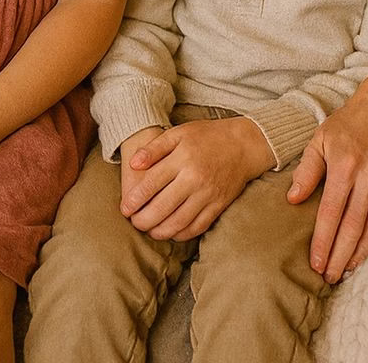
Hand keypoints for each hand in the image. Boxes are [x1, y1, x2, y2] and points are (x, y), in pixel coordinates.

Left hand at [120, 117, 273, 241]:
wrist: (242, 145)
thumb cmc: (206, 136)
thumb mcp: (179, 133)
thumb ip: (154, 148)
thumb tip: (133, 164)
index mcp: (182, 158)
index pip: (151, 184)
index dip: (135, 200)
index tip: (124, 209)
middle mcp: (194, 179)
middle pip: (162, 207)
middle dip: (144, 220)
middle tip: (134, 223)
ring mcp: (208, 195)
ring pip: (179, 222)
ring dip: (160, 231)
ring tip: (149, 230)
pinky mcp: (218, 206)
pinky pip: (197, 227)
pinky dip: (182, 234)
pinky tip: (171, 233)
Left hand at [287, 50, 367, 280]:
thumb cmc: (351, 121)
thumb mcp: (321, 136)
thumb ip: (308, 168)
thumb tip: (292, 199)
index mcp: (343, 163)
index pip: (330, 210)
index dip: (323, 239)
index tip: (314, 262)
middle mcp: (366, 175)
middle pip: (352, 225)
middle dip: (339, 254)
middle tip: (328, 277)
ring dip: (358, 253)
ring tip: (344, 272)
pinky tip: (365, 252)